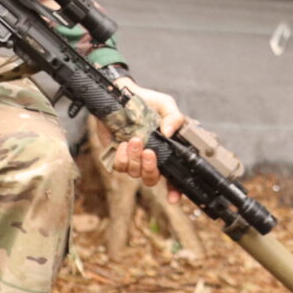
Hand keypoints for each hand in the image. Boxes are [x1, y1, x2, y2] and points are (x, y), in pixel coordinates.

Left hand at [109, 80, 187, 202]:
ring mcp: (133, 159)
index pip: (173, 176)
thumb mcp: (165, 105)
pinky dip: (122, 156)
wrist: (121, 94)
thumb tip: (168, 133)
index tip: (173, 198)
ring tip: (135, 139)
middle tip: (149, 152)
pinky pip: (119, 166)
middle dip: (151, 169)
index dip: (174, 190)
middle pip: (152, 179)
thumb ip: (173, 117)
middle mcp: (150, 159)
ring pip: (135, 173)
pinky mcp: (117, 155)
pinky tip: (123, 143)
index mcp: (166, 151)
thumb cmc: (147, 101)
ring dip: (135, 158)